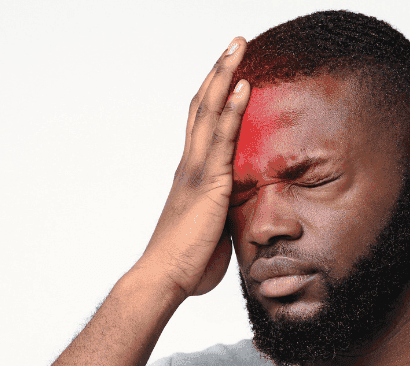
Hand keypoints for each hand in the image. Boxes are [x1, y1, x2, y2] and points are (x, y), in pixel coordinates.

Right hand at [136, 37, 249, 296]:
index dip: (214, 94)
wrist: (165, 279)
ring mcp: (197, 170)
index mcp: (191, 174)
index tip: (227, 71)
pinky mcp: (208, 182)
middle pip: (202, 105)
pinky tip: (244, 86)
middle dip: (219, 71)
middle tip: (234, 43)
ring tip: (238, 46)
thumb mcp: (212, 229)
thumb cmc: (187, 263)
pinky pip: (223, 138)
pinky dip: (233, 109)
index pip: (201, 124)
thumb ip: (224, 212)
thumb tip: (239, 213)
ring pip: (209, 111)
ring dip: (225, 75)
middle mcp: (190, 164)